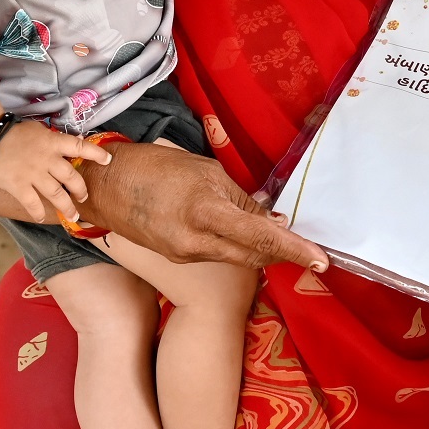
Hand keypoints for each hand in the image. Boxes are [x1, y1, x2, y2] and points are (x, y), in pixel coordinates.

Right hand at [0, 121, 108, 224]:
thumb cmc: (15, 133)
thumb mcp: (39, 130)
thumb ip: (57, 139)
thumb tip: (78, 141)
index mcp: (53, 143)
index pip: (80, 147)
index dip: (96, 154)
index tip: (108, 160)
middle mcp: (47, 159)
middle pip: (71, 177)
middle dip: (81, 189)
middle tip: (84, 197)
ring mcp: (33, 174)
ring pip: (56, 194)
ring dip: (66, 207)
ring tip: (73, 215)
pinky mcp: (18, 186)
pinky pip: (32, 203)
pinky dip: (39, 213)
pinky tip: (43, 218)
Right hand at [80, 138, 329, 269]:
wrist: (106, 187)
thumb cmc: (159, 168)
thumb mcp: (209, 173)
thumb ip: (243, 201)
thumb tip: (274, 220)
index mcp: (206, 213)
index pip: (261, 238)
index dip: (294, 250)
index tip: (321, 260)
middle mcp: (196, 242)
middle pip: (254, 256)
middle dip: (283, 253)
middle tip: (309, 249)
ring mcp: (185, 255)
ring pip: (237, 257)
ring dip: (260, 249)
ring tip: (277, 235)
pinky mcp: (178, 259)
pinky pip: (218, 255)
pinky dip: (236, 246)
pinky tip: (242, 234)